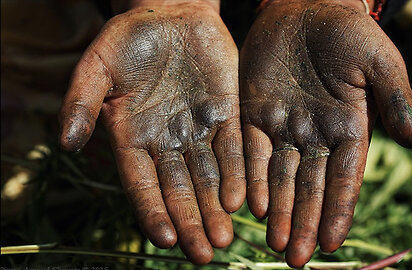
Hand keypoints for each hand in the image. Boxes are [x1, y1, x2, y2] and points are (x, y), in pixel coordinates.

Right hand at [59, 0, 244, 263]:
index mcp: (134, 138)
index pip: (143, 184)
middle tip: (204, 254)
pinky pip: (234, 149)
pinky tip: (241, 201)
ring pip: (209, 178)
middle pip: (179, 191)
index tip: (165, 239)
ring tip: (223, 238)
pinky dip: (238, 175)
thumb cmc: (129, 38)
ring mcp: (199, 130)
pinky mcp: (227, 115)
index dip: (153, 211)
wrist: (172, 14)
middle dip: (191, 222)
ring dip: (216, 208)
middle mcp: (167, 142)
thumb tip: (69, 142)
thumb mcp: (98, 64)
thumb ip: (82, 101)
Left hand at [240, 0, 411, 266]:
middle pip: (310, 187)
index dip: (338, 210)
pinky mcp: (254, 114)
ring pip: (280, 177)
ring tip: (275, 244)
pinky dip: (252, 179)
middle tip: (296, 258)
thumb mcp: (377, 60)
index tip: (333, 241)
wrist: (305, 6)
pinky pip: (252, 152)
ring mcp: (284, 127)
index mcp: (347, 128)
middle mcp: (314, 135)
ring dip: (279, 211)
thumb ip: (394, 98)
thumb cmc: (347, 31)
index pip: (344, 178)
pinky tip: (253, 206)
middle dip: (305, 222)